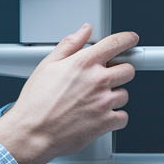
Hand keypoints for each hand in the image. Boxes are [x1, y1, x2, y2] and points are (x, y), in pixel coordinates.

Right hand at [0, 24, 138, 163]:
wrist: (32, 132)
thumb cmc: (36, 102)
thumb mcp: (48, 65)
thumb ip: (70, 44)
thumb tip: (84, 30)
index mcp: (84, 63)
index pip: (116, 43)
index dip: (128, 39)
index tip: (131, 39)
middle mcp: (98, 80)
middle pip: (128, 70)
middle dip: (119, 72)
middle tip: (105, 79)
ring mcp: (104, 102)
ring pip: (125, 95)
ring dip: (114, 97)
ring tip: (94, 101)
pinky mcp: (106, 123)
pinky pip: (123, 117)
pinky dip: (114, 118)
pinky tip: (99, 116)